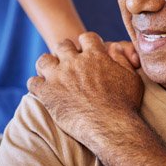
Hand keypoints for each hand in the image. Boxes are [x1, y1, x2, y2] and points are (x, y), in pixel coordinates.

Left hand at [27, 32, 143, 143]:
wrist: (110, 127)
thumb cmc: (125, 105)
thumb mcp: (131, 77)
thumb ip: (122, 59)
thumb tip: (114, 47)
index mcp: (95, 55)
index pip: (87, 37)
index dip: (87, 43)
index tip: (87, 51)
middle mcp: (75, 62)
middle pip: (63, 45)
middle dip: (65, 52)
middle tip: (68, 63)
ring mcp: (59, 76)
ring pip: (44, 60)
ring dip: (47, 65)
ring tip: (51, 74)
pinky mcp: (47, 92)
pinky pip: (33, 82)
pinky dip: (37, 85)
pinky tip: (42, 91)